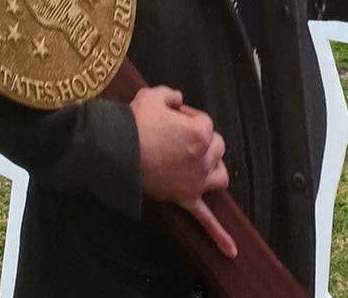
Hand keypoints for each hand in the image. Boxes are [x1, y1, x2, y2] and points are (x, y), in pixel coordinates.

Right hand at [131, 85, 236, 257]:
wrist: (115, 151)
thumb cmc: (134, 122)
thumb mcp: (153, 94)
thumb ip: (171, 94)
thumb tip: (178, 100)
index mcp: (200, 131)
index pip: (204, 121)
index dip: (188, 117)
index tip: (171, 117)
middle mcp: (204, 157)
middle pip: (216, 147)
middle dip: (201, 141)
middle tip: (177, 138)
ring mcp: (195, 180)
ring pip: (219, 176)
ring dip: (213, 171)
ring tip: (202, 169)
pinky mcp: (184, 198)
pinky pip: (205, 220)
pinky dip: (219, 235)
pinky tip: (231, 251)